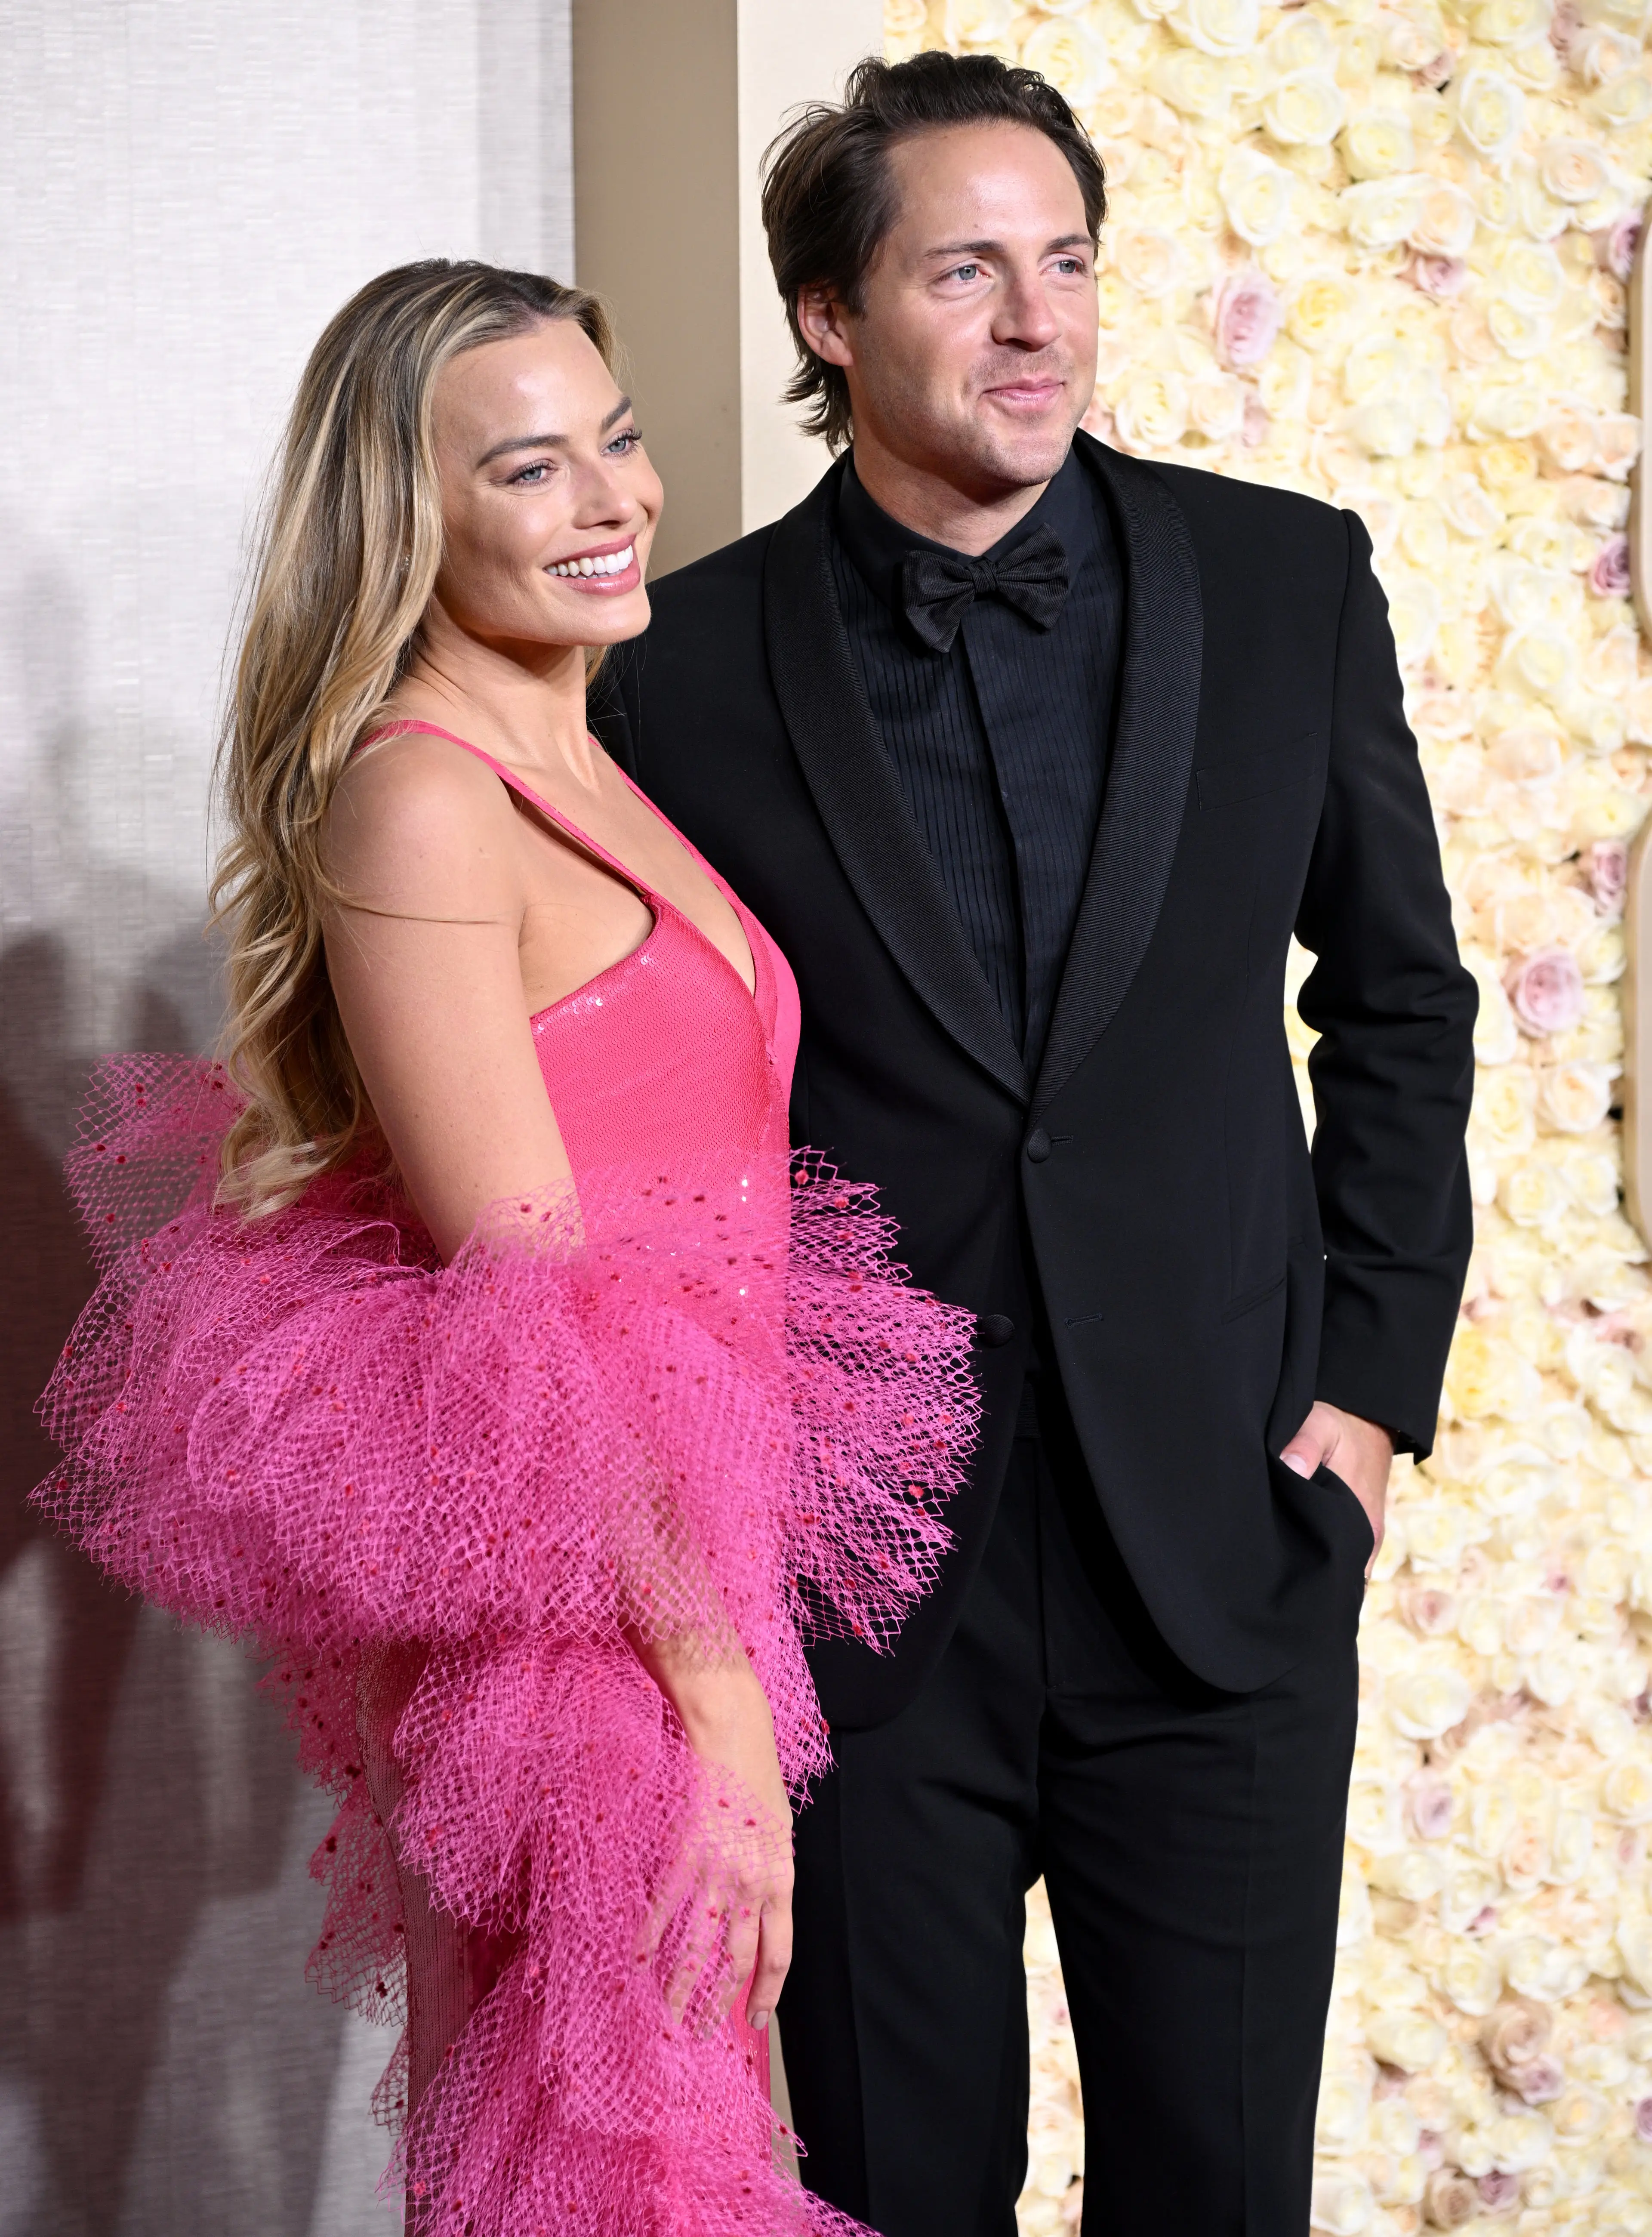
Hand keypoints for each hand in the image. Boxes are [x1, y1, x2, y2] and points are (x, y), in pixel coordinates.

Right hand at [632, 1643, 793, 2033]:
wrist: (734, 1730)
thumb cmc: (756, 1777)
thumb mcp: (777, 1830)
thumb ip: (768, 1873)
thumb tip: (757, 1913)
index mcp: (781, 1878)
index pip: (779, 1952)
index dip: (766, 1991)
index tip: (755, 2020)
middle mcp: (754, 1882)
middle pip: (737, 1958)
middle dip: (721, 2002)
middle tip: (702, 2037)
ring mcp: (720, 1868)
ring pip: (700, 1943)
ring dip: (683, 1986)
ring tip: (669, 2019)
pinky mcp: (688, 1850)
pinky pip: (667, 1904)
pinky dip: (650, 1934)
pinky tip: (636, 1958)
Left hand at [1281, 1400, 1393, 1577]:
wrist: (1369, 1422)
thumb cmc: (1343, 1427)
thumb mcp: (1321, 1425)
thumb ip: (1304, 1445)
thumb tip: (1290, 1470)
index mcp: (1361, 1526)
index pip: (1337, 1577)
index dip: (1309, 1583)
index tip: (1277, 1579)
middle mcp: (1366, 1539)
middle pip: (1334, 1578)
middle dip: (1304, 1580)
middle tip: (1266, 1571)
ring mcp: (1362, 1536)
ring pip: (1335, 1567)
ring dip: (1310, 1566)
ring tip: (1274, 1562)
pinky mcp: (1356, 1529)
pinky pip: (1337, 1553)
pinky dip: (1317, 1554)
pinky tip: (1290, 1548)